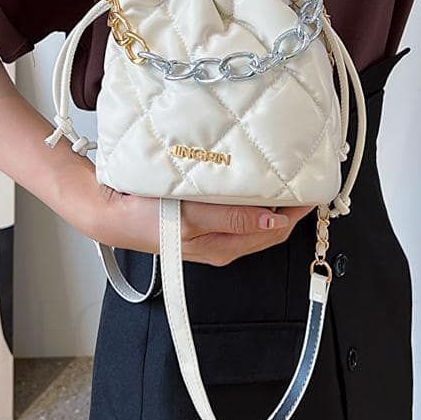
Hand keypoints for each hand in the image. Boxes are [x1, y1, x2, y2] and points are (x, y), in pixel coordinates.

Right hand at [90, 179, 315, 265]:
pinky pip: (236, 211)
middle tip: (304, 174)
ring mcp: (212, 233)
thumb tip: (273, 220)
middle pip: (269, 226)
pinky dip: (250, 196)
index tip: (314, 185)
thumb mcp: (190, 217)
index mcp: (225, 247)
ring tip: (284, 172)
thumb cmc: (143, 218)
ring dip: (271, 199)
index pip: (275, 231)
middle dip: (290, 205)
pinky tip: (251, 178)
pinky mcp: (200, 221)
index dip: (298, 211)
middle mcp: (223, 243)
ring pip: (254, 218)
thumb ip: (232, 218)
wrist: (106, 212)